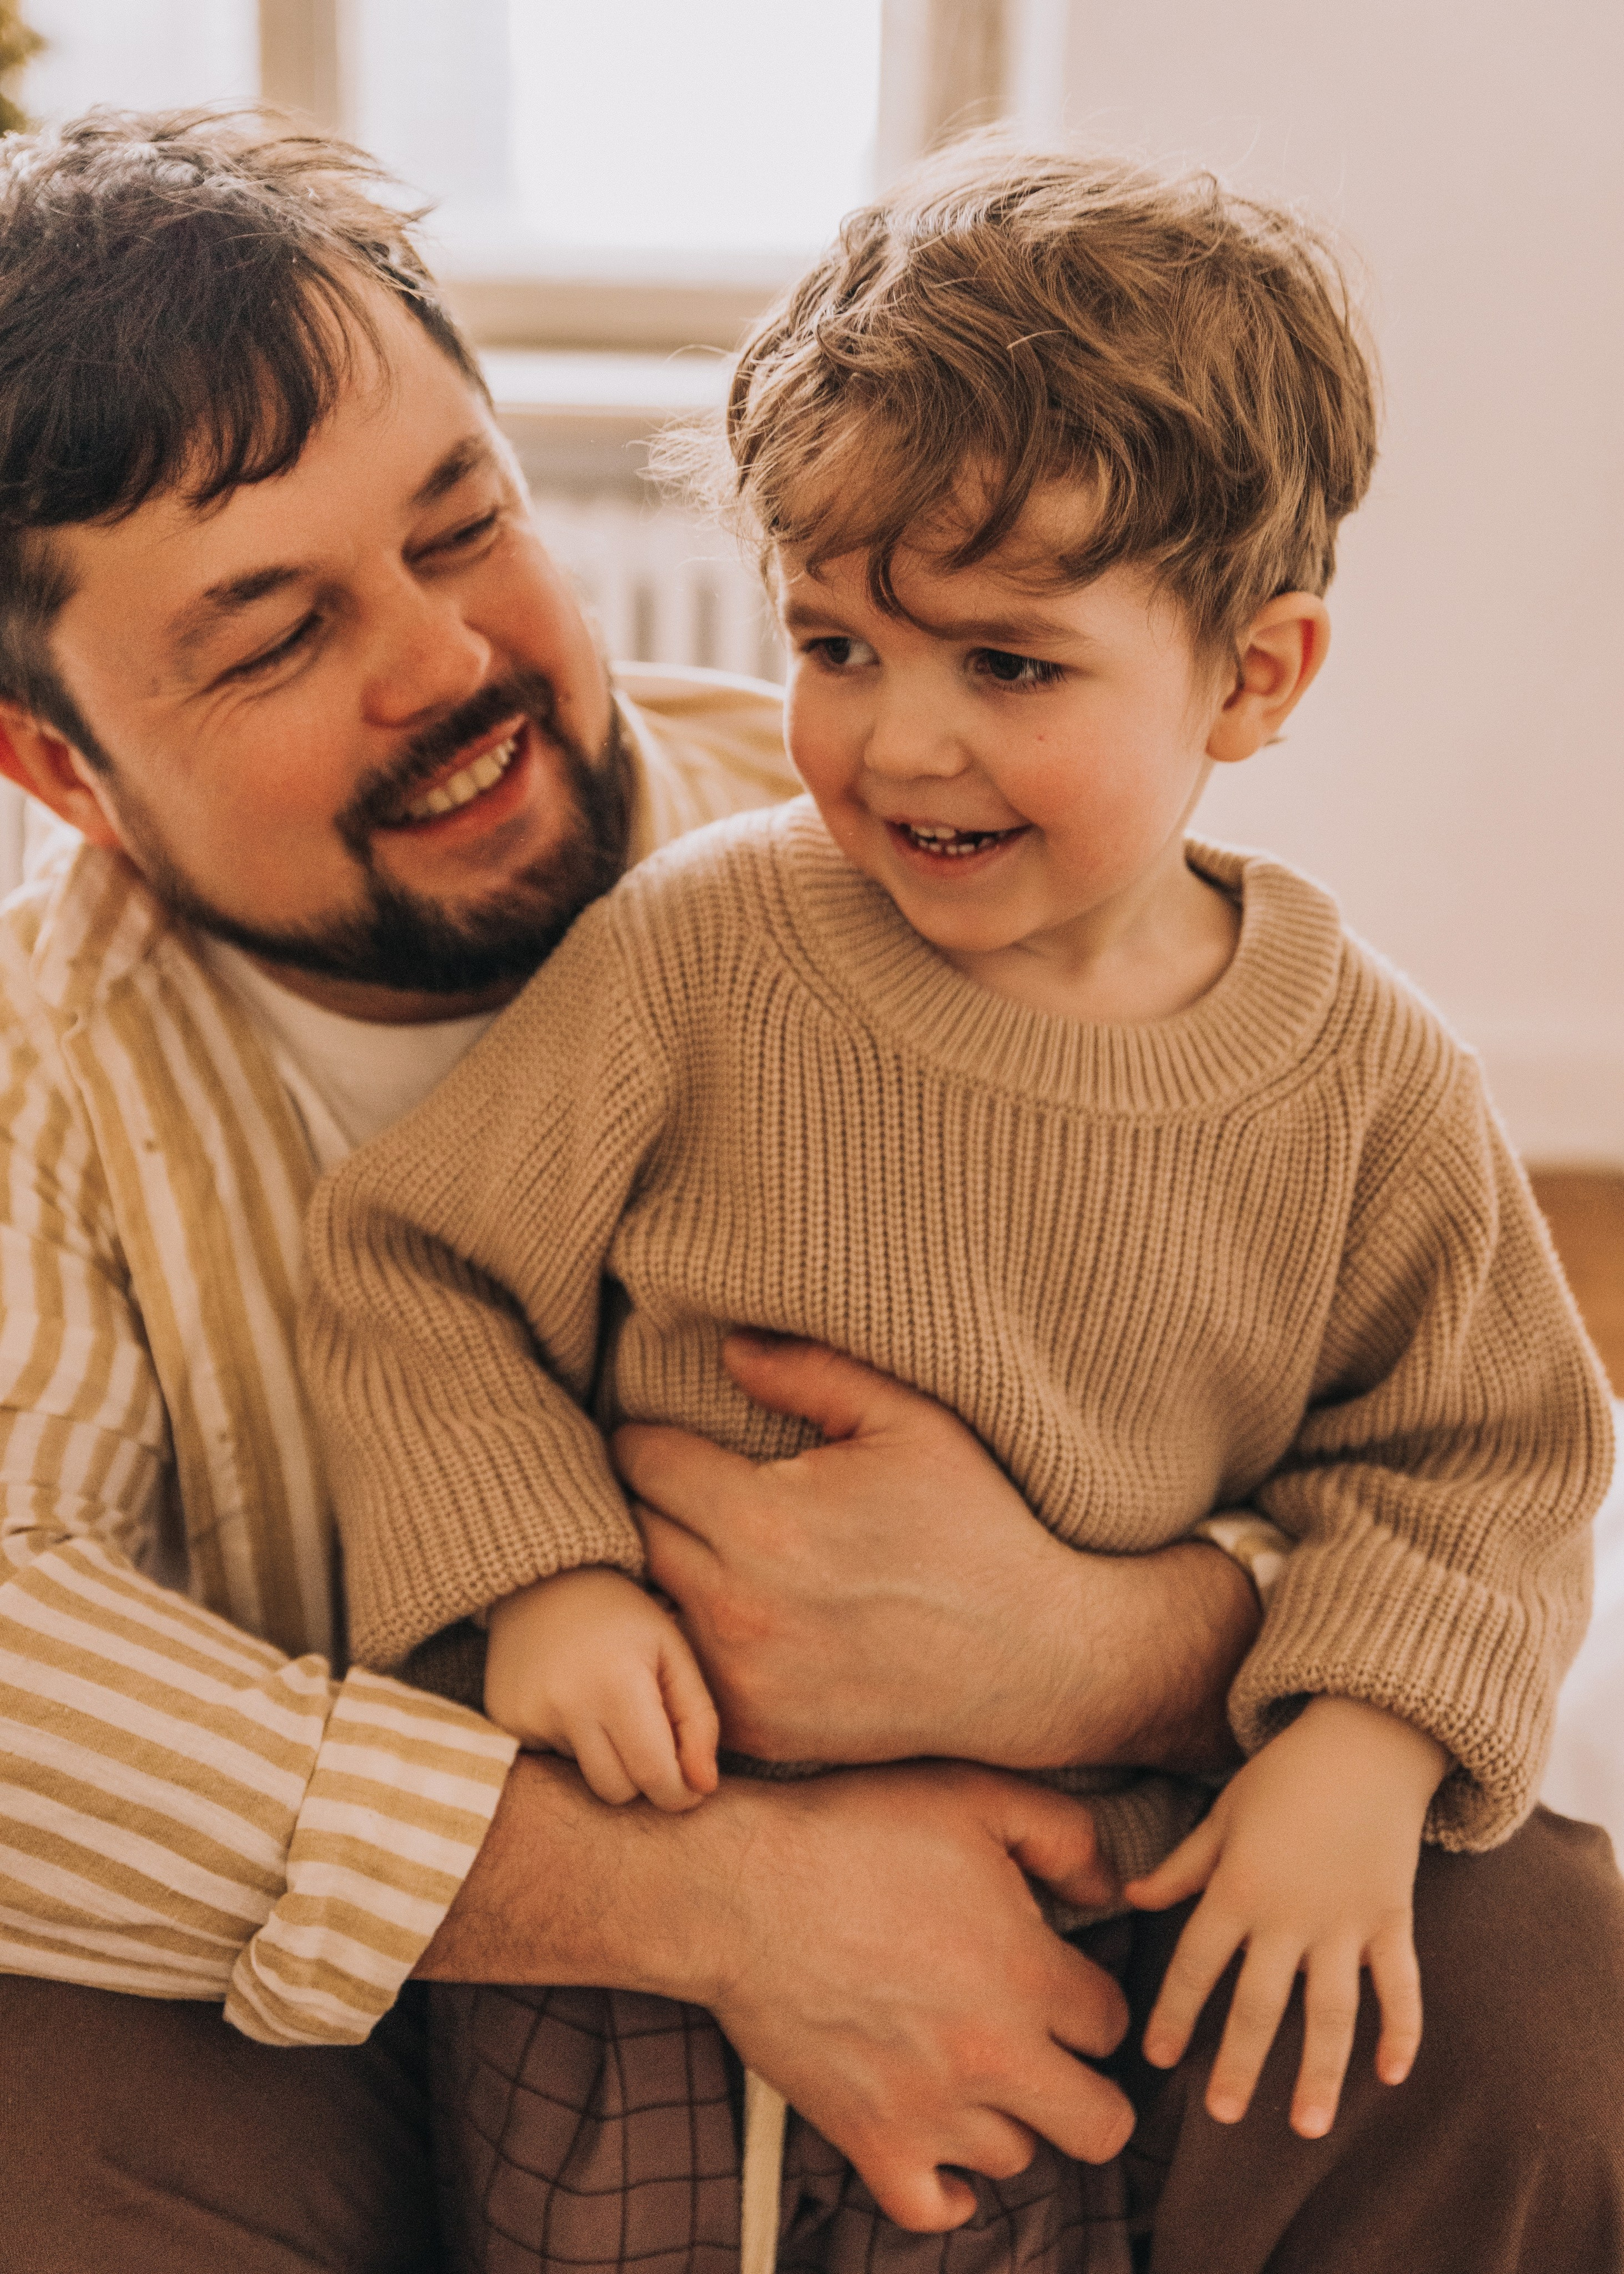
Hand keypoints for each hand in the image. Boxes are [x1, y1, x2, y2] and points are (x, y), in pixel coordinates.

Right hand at [418, 1753, 1133, 2231]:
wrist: (738, 1890)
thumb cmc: (853, 1833)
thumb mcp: (971, 1796)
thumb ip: (1063, 1834)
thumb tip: (1108, 1892)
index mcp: (1028, 1974)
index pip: (1113, 2022)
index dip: (1090, 1997)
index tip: (1057, 1980)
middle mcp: (995, 2056)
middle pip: (1103, 2125)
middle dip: (1088, 2087)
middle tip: (1048, 2049)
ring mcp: (932, 2109)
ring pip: (1017, 2157)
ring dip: (1008, 2118)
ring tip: (974, 2068)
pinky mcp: (869, 2141)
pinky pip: (935, 2210)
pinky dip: (949, 2190)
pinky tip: (946, 2147)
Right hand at [485, 1567, 718, 1811]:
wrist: (547, 1582)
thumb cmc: (625, 1619)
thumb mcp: (674, 1654)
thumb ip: (699, 1722)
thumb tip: (705, 1787)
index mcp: (617, 1684)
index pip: (653, 1776)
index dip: (680, 1793)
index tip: (691, 1787)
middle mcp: (566, 1705)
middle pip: (616, 1790)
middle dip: (642, 1777)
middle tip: (648, 1737)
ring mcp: (528, 1716)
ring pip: (584, 1779)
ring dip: (606, 1760)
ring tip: (604, 1708)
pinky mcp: (505, 1721)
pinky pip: (551, 1761)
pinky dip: (571, 1744)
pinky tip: (571, 1701)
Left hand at [615, 1332, 1255, 1772]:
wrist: (1038, 1660)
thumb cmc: (978, 1528)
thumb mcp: (912, 1423)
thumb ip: (812, 1373)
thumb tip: (728, 1348)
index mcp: (763, 1517)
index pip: (641, 1459)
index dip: (646, 1438)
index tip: (664, 1438)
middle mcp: (735, 1604)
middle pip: (628, 1532)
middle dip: (641, 1504)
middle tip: (670, 1491)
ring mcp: (740, 1676)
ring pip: (642, 1609)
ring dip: (653, 1578)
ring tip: (683, 1550)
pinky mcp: (756, 1730)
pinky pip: (679, 1675)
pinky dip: (683, 1646)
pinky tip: (719, 1618)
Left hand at [1125, 1695, 1448, 2138]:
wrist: (1367, 1738)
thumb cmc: (1285, 1774)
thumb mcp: (1223, 1814)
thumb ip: (1182, 1866)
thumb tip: (1130, 1897)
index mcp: (1238, 1887)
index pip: (1194, 1964)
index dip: (1173, 2012)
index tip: (1156, 2058)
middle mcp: (1289, 1915)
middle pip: (1258, 2005)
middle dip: (1239, 2063)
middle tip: (1222, 2115)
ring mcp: (1346, 1922)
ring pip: (1331, 2014)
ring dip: (1319, 2073)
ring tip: (1305, 2126)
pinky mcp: (1392, 1919)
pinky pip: (1400, 1987)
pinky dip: (1401, 2030)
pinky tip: (1393, 2075)